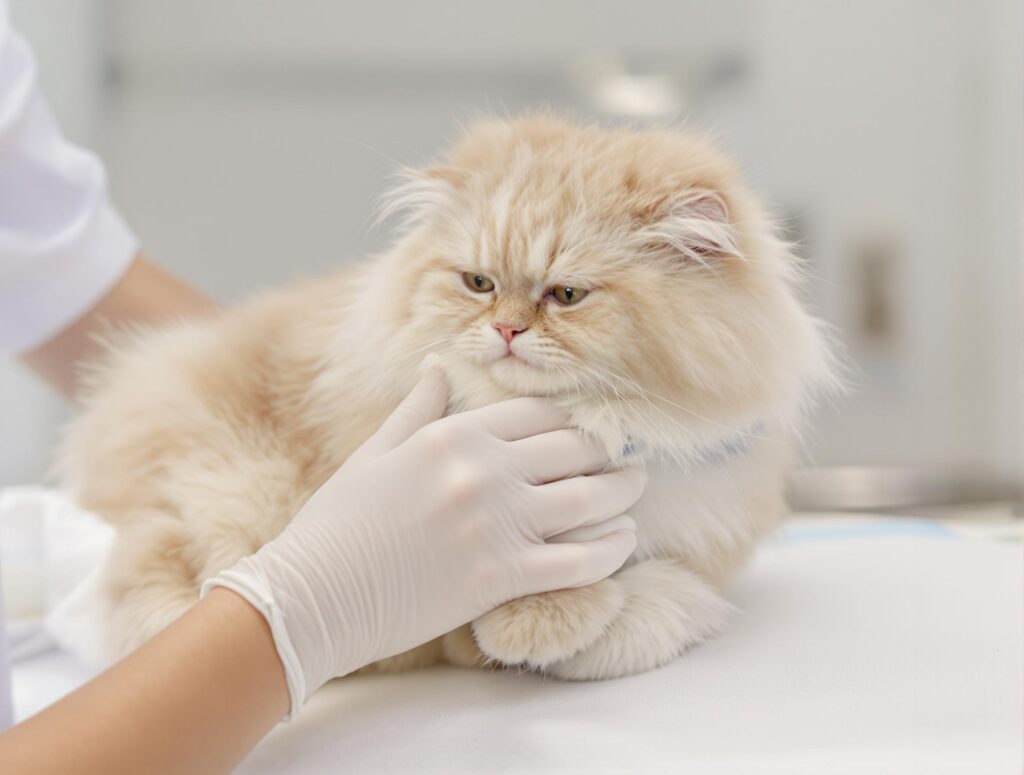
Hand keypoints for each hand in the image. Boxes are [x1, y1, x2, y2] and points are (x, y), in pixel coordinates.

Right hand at [204, 366, 645, 716]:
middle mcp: (485, 470)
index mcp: (454, 435)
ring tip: (635, 488)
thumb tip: (437, 367)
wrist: (313, 596)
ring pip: (589, 498)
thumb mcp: (375, 453)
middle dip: (607, 449)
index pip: (536, 413)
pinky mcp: (504, 576)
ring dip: (622, 492)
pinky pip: (580, 559)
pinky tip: (624, 541)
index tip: (591, 425)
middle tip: (627, 454)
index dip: (572, 417)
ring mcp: (498, 523)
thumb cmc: (337, 524)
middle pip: (573, 448)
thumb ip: (418, 409)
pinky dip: (612, 550)